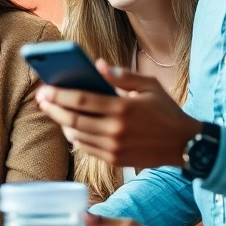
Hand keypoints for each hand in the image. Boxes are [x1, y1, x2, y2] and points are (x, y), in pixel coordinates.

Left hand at [34, 59, 200, 168]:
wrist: (185, 145)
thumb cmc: (166, 111)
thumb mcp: (150, 86)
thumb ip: (122, 75)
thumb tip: (98, 65)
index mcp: (123, 108)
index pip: (82, 100)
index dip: (60, 94)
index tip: (45, 88)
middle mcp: (116, 130)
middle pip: (74, 119)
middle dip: (54, 108)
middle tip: (41, 98)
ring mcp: (114, 148)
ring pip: (77, 135)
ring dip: (62, 123)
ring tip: (53, 110)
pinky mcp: (115, 160)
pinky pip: (87, 148)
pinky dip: (75, 137)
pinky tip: (70, 126)